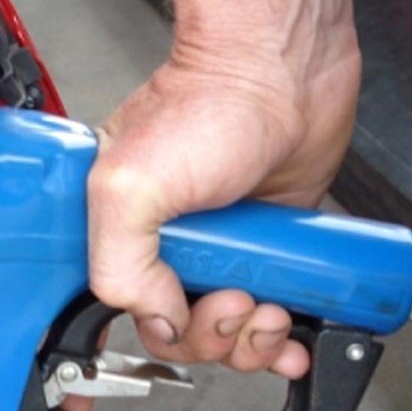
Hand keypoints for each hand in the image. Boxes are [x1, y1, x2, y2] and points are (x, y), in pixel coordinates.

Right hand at [86, 36, 359, 378]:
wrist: (287, 70)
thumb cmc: (211, 103)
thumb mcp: (131, 187)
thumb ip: (120, 262)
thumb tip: (156, 315)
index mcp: (120, 229)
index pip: (122, 309)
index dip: (153, 331)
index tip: (182, 323)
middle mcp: (167, 241)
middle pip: (181, 329)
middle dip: (212, 333)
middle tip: (233, 300)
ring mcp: (221, 246)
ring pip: (228, 330)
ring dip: (250, 340)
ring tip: (268, 310)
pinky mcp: (267, 245)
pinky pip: (269, 313)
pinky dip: (282, 337)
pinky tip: (291, 334)